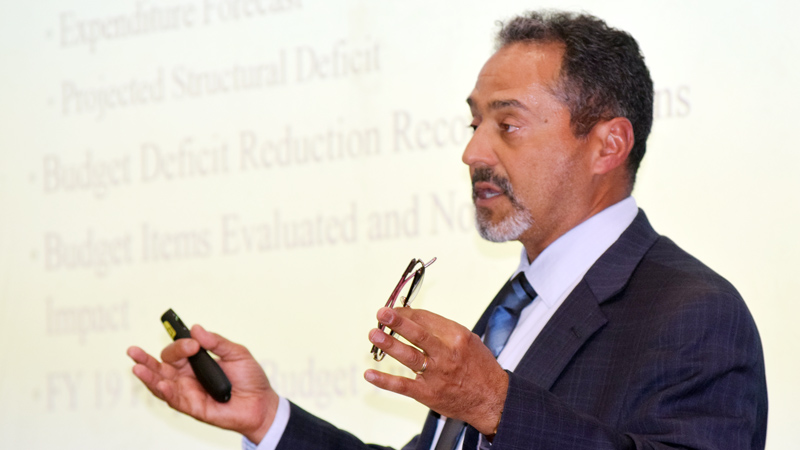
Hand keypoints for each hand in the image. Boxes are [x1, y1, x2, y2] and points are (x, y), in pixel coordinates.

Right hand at [127, 325, 278, 442]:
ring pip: (161, 384)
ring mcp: (188, 392)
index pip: (178, 351)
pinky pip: (175, 400)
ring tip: (136, 367)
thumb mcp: (237, 353)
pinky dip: (166, 392)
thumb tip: (196, 329)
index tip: (194, 344)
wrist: (262, 402)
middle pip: (162, 366)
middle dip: (147, 359)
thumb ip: (217, 342)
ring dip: (148, 376)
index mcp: (196, 362)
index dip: (181, 345)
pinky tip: (160, 384)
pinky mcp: (193, 407)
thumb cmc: (250, 378)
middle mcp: (188, 376)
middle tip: (134, 350)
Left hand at [365, 307, 507, 434]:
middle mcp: (447, 354)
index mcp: (457, 337)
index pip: (426, 319)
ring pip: (410, 357)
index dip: (407, 313)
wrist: (492, 399)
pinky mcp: (428, 393)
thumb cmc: (479, 367)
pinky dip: (385, 381)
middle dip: (398, 322)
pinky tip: (370, 374)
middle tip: (382, 313)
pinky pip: (403, 386)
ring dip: (390, 345)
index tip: (393, 311)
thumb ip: (443, 329)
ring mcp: (437, 375)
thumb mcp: (468, 340)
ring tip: (374, 334)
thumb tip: (415, 317)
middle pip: (419, 335)